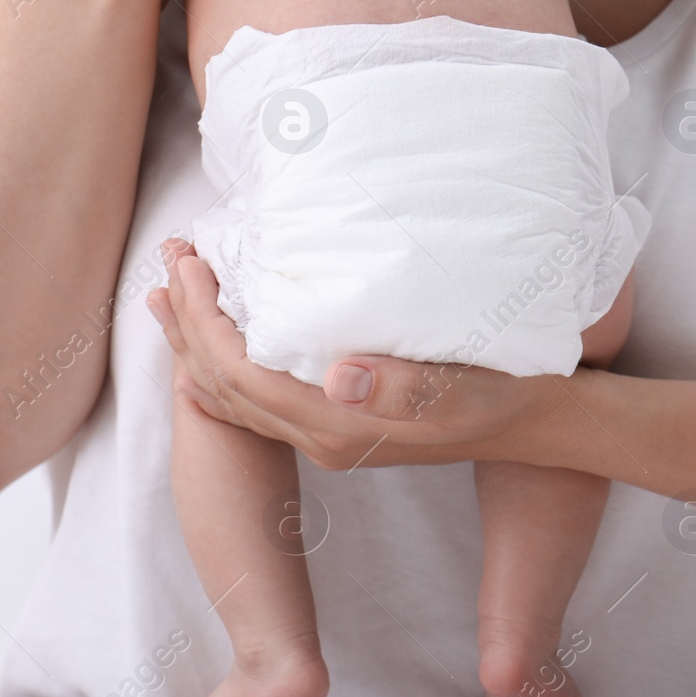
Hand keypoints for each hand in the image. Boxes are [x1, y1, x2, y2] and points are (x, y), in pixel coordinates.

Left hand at [145, 240, 568, 470]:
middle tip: (168, 258)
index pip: (242, 373)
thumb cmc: (498, 391)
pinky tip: (200, 359)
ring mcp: (324, 437)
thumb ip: (401, 387)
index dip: (206, 319)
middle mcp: (320, 438)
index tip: (193, 262)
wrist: (529, 423)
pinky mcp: (335, 427)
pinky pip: (255, 404)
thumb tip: (339, 378)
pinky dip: (218, 371)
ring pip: (232, 395)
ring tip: (166, 294)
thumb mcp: (460, 388)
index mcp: (338, 425)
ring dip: (194, 343)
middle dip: (187, 322)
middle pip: (223, 384)